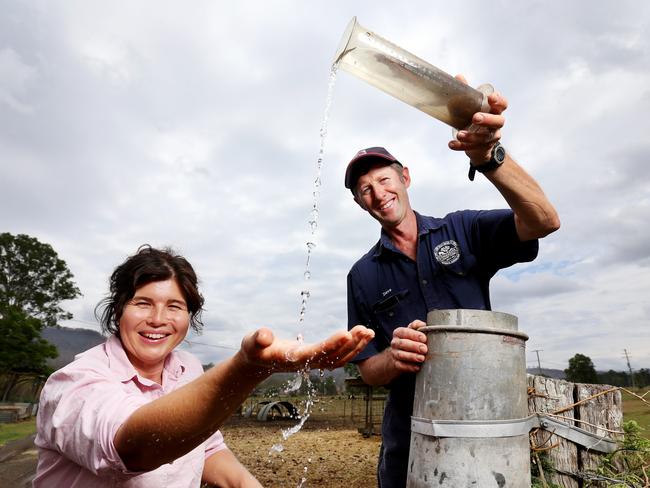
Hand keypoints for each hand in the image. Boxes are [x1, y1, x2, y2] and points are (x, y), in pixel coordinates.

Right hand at [239, 325, 374, 373]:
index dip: (331, 345)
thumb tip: (264, 336)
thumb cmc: (255, 349)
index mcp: (293, 358)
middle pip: (332, 357)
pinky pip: (339, 356)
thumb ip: (257, 338)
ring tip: (368, 332)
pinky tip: (362, 336)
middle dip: (350, 345)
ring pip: (339, 359)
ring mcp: (314, 363)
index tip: (345, 333)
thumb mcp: (251, 341)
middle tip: (364, 330)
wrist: (259, 360)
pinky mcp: (318, 359)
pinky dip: (353, 348)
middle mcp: (307, 363)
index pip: (315, 353)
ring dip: (356, 347)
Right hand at [389, 319, 427, 372]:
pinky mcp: (396, 364)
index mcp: (398, 332)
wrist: (400, 353)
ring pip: (401, 355)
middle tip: (424, 349)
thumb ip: (417, 325)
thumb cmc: (410, 340)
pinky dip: (409, 367)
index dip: (414, 335)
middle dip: (414, 346)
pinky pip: (401, 366)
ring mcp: (394, 353)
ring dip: (412, 357)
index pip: (404, 332)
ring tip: (422, 358)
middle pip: (402, 343)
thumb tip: (422, 324)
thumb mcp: (413, 330)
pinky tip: (417, 367)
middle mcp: (395, 343)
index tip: (424, 338)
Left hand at [448, 74, 507, 164]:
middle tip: (475, 118)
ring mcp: (491, 137)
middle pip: (498, 121)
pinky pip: (473, 148)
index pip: (502, 105)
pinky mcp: (482, 148)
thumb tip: (458, 77)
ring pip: (485, 137)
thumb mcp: (471, 106)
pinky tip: (452, 144)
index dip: (499, 101)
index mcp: (495, 111)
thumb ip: (466, 93)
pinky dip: (462, 146)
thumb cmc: (474, 119)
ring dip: (472, 135)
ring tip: (459, 134)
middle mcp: (496, 124)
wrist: (476, 144)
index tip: (491, 97)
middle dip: (487, 119)